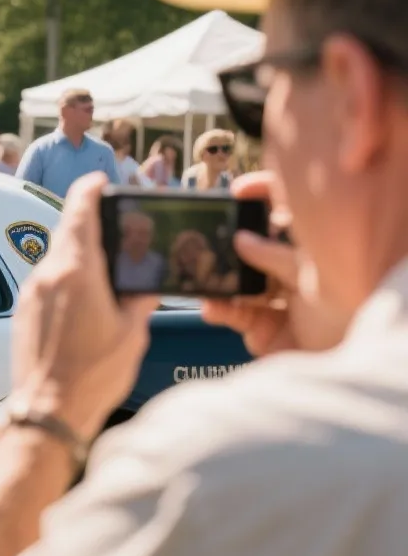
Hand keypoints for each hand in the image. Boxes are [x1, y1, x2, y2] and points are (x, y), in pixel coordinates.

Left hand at [8, 174, 157, 438]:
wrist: (47, 411)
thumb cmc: (90, 377)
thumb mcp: (132, 333)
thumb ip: (137, 300)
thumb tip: (142, 286)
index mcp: (75, 272)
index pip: (79, 212)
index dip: (90, 190)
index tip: (100, 181)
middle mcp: (46, 276)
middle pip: (66, 234)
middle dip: (89, 226)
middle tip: (113, 226)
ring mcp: (30, 294)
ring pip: (54, 260)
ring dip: (78, 257)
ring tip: (104, 270)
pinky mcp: (22, 313)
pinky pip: (46, 283)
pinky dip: (65, 280)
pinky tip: (85, 300)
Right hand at [200, 171, 348, 354]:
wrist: (348, 364)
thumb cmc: (349, 315)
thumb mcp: (313, 275)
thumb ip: (275, 255)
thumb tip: (241, 239)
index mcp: (314, 254)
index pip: (287, 215)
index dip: (264, 197)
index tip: (239, 191)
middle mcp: (294, 274)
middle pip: (255, 248)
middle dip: (229, 243)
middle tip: (208, 234)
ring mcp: (277, 301)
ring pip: (239, 281)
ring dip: (220, 279)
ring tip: (205, 276)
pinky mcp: (263, 329)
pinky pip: (233, 313)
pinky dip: (219, 309)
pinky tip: (213, 307)